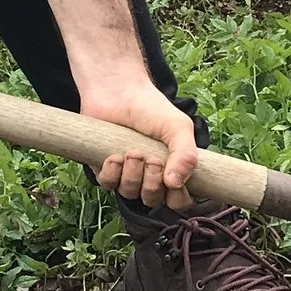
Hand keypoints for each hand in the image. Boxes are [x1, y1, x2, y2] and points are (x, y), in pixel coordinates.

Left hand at [80, 78, 198, 210]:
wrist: (118, 90)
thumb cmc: (151, 107)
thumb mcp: (178, 127)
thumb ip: (185, 154)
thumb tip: (175, 183)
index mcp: (172, 168)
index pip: (179, 200)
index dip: (177, 199)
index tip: (175, 183)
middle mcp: (149, 175)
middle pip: (153, 200)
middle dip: (152, 182)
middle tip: (151, 158)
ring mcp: (126, 172)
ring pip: (129, 193)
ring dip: (132, 175)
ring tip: (133, 151)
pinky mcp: (104, 167)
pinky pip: (107, 184)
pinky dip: (112, 172)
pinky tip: (115, 155)